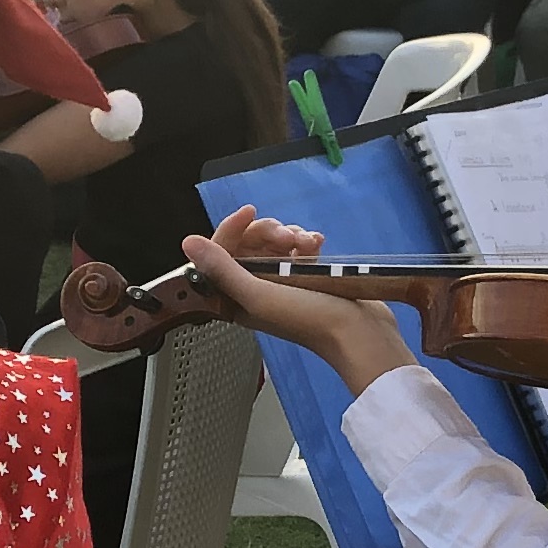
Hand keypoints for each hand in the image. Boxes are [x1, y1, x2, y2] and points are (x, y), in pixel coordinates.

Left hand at [188, 205, 410, 388]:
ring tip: (307, 243)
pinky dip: (306, 241)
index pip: (220, 253)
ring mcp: (281, 282)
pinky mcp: (305, 277)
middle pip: (247, 244)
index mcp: (235, 297)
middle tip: (287, 238)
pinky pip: (296, 249)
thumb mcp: (259, 294)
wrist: (358, 334)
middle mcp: (254, 289)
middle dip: (266, 232)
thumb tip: (188, 243)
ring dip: (289, 234)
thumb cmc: (309, 320)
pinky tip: (317, 244)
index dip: (231, 229)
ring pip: (273, 243)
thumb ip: (223, 269)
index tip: (249, 213)